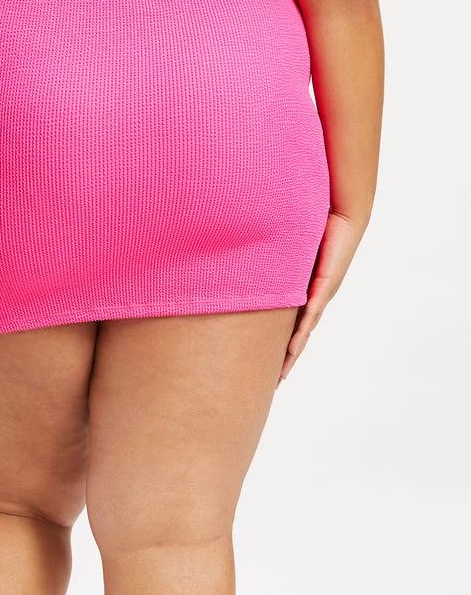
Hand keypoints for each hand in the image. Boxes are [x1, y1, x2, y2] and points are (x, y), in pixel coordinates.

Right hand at [277, 211, 367, 384]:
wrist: (345, 213)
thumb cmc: (317, 225)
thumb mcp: (288, 248)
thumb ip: (273, 258)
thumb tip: (250, 257)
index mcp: (308, 292)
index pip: (294, 324)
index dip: (283, 345)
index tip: (272, 362)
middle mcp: (316, 298)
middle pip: (300, 336)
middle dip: (288, 359)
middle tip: (276, 381)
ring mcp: (321, 294)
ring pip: (305, 332)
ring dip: (293, 354)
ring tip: (282, 373)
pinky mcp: (325, 286)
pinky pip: (310, 315)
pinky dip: (301, 334)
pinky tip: (293, 349)